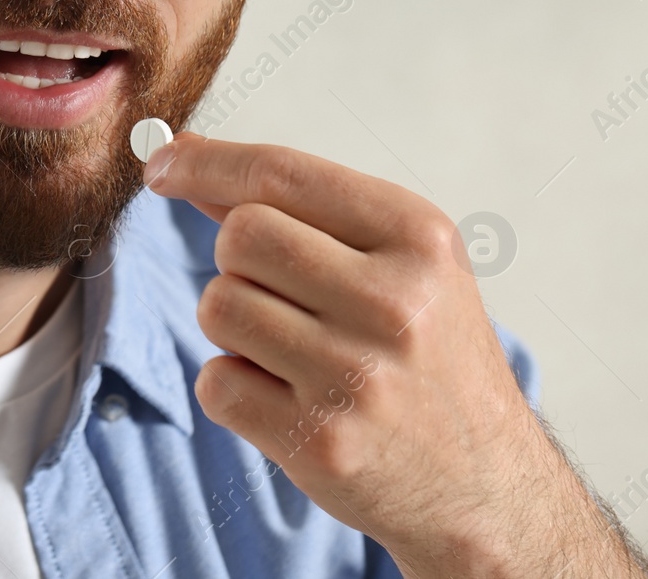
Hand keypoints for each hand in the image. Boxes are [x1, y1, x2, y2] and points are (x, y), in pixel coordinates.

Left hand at [142, 132, 647, 576]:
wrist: (486, 485)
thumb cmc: (427, 355)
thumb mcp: (400, 263)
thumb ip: (300, 210)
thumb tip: (184, 162)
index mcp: (418, 238)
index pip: (281, 175)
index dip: (205, 163)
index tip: (161, 163)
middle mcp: (394, 302)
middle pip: (239, 236)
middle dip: (237, 261)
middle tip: (281, 296)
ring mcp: (357, 376)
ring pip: (218, 306)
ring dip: (235, 326)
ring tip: (295, 353)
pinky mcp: (320, 442)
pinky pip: (216, 382)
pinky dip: (235, 388)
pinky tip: (291, 401)